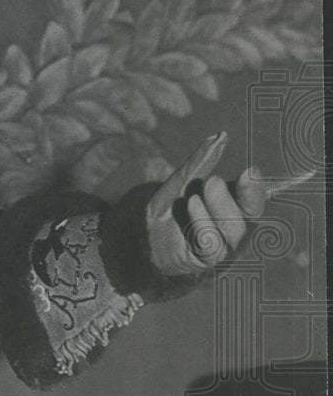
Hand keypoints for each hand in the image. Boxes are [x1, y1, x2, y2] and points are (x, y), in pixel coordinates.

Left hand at [146, 131, 265, 275]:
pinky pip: (211, 245)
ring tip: (193, 197)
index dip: (254, 188)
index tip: (249, 171)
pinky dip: (202, 225)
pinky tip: (191, 208)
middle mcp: (233, 227)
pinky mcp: (204, 259)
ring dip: (215, 211)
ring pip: (232, 231)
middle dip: (232, 198)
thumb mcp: (181, 181)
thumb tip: (220, 136)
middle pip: (247, 216)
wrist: (141, 234)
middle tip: (211, 182)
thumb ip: (200, 163)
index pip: (253, 199)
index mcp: (234, 207)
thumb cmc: (168, 207)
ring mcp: (221, 246)